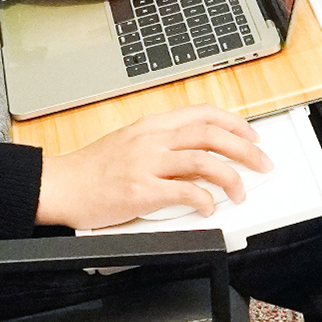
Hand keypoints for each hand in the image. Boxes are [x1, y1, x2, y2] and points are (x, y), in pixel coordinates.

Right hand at [35, 105, 273, 229]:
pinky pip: (185, 191)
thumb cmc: (91, 170)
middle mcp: (152, 138)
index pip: (204, 114)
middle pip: (212, 134)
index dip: (235, 124)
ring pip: (204, 160)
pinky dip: (204, 200)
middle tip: (261, 164)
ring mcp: (146, 163)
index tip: (252, 137)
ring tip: (241, 193)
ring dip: (231, 177)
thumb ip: (163, 146)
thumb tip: (198, 158)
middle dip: (245, 149)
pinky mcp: (141, 190)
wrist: (60, 185)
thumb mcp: (130, 144)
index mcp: (152, 125)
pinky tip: (209, 207)